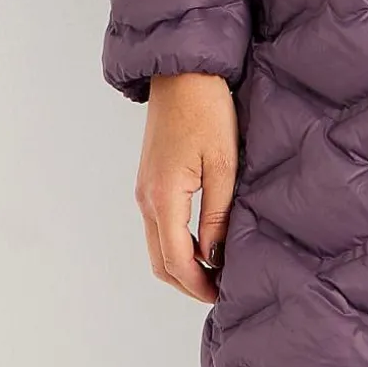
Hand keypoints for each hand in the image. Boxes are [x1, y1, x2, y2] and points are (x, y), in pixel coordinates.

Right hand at [134, 72, 238, 303]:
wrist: (183, 71)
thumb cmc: (207, 110)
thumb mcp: (223, 163)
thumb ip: (218, 213)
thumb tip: (215, 255)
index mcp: (164, 196)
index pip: (176, 260)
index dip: (198, 284)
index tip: (222, 295)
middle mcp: (146, 198)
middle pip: (160, 261)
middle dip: (187, 282)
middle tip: (220, 289)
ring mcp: (144, 189)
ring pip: (157, 245)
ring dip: (182, 264)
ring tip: (216, 268)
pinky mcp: (149, 179)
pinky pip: (159, 225)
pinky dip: (177, 243)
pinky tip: (204, 240)